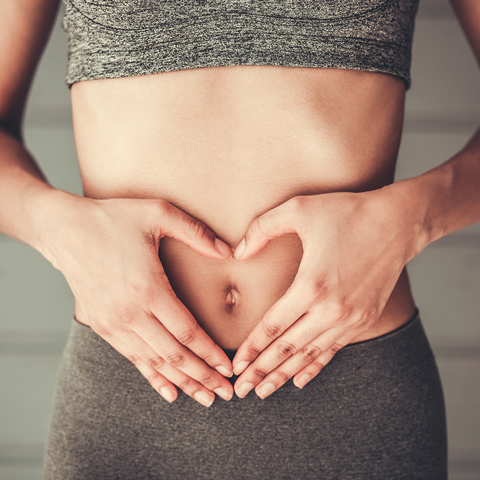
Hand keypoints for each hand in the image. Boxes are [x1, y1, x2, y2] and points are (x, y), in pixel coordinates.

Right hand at [41, 190, 234, 406]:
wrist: (65, 230)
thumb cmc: (113, 219)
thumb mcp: (157, 213)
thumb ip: (196, 232)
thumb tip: (229, 252)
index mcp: (148, 288)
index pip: (187, 332)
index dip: (210, 354)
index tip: (228, 368)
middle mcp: (130, 313)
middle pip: (174, 355)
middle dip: (203, 376)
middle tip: (226, 394)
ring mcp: (114, 323)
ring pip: (154, 362)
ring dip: (182, 382)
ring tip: (204, 398)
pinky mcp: (102, 326)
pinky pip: (132, 359)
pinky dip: (152, 377)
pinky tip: (169, 392)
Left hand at [231, 186, 425, 398]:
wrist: (398, 222)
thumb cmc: (347, 212)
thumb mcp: (298, 209)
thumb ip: (261, 228)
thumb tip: (237, 252)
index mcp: (312, 285)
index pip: (273, 326)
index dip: (252, 348)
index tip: (236, 365)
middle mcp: (331, 309)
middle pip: (288, 348)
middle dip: (262, 371)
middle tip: (240, 391)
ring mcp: (350, 318)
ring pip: (310, 354)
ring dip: (285, 375)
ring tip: (264, 392)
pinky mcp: (363, 319)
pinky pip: (333, 349)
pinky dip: (315, 366)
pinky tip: (300, 380)